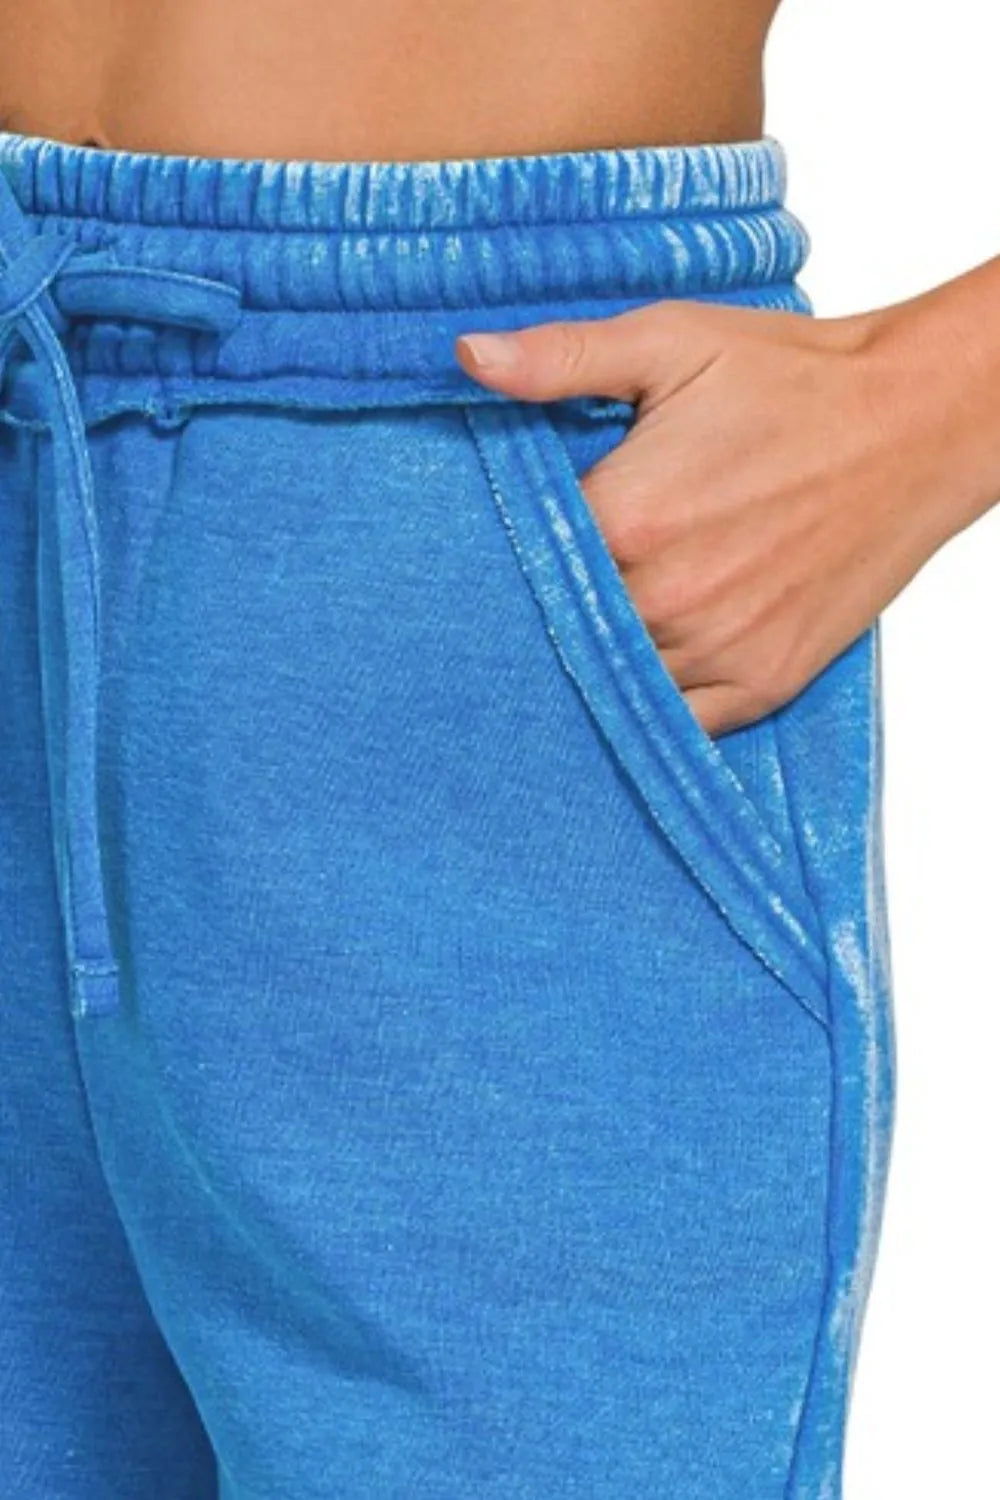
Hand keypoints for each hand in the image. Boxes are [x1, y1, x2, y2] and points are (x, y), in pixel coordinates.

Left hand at [454, 296, 975, 735]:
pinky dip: (654, 702)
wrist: (913, 425)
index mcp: (628, 519)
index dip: (500, 558)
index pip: (518, 566)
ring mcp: (718, 650)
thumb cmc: (792, 382)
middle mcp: (666, 600)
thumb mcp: (671, 342)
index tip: (488, 551)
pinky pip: (679, 721)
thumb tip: (468, 357)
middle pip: (560, 633)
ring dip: (592, 662)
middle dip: (543, 615)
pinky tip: (640, 669)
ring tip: (584, 630)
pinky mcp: (763, 683)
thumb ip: (562, 357)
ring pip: (614, 684)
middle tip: (533, 596)